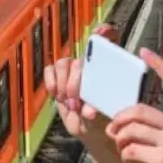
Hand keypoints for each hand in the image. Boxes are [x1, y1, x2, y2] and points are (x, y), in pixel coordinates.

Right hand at [44, 23, 119, 138]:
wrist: (95, 130)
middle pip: (81, 59)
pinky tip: (58, 95)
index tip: (101, 33)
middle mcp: (92, 64)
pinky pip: (50, 70)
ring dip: (64, 84)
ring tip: (69, 103)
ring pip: (64, 63)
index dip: (105, 32)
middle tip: (76, 100)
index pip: (110, 39)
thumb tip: (87, 112)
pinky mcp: (60, 78)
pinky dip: (52, 82)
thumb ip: (99, 110)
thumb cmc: (109, 118)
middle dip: (76, 80)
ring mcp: (74, 70)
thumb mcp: (110, 114)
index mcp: (111, 67)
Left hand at [106, 47, 162, 162]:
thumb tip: (129, 117)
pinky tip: (130, 159)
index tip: (144, 52)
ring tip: (122, 146)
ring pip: (131, 130)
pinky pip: (132, 150)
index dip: (159, 64)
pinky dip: (125, 154)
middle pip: (138, 109)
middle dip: (119, 119)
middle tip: (113, 129)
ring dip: (120, 139)